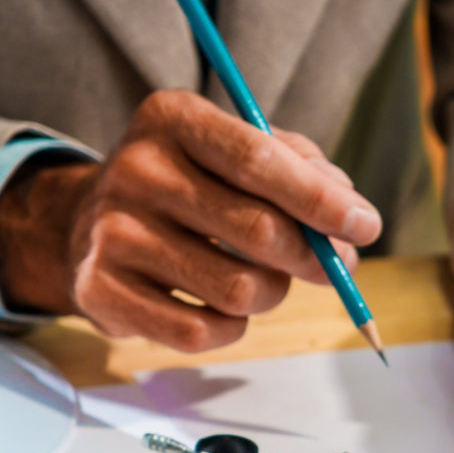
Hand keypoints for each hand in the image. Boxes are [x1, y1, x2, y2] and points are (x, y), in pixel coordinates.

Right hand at [0, 90, 381, 349]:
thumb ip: (299, 167)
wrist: (87, 222)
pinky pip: (197, 333)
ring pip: (236, 289)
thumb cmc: (187, 185)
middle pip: (257, 230)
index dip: (321, 200)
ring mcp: (112, 234)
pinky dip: (231, 328)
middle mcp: (136, 170)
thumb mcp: (234, 150)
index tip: (365, 226)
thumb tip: (351, 214)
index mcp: (172, 119)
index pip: (258, 160)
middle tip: (334, 266)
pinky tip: (224, 309)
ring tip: (268, 282)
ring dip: (273, 293)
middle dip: (313, 256)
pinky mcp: (101, 291)